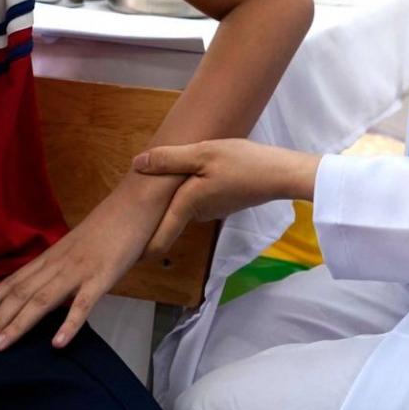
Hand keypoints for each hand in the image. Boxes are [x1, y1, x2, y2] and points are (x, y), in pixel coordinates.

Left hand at [0, 176, 174, 352]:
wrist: (137, 199)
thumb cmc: (112, 224)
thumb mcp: (80, 246)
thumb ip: (65, 266)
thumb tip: (51, 285)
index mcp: (52, 255)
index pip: (15, 280)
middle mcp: (59, 262)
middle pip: (20, 294)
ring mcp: (79, 269)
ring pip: (42, 300)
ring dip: (18, 325)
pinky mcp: (103, 275)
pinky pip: (84, 303)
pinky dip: (69, 324)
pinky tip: (57, 344)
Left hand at [133, 139, 321, 253]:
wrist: (281, 174)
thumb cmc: (243, 163)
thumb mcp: (203, 153)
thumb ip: (168, 159)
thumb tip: (136, 164)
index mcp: (188, 205)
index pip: (160, 237)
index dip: (142, 248)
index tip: (128, 256)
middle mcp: (198, 213)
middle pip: (168, 218)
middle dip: (153, 215)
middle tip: (134, 205)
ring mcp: (212, 209)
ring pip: (183, 205)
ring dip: (171, 197)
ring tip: (155, 181)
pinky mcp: (224, 201)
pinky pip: (197, 199)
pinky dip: (188, 190)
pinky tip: (187, 175)